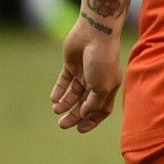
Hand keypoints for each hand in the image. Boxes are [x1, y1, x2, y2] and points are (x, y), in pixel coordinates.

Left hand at [51, 17, 123, 132]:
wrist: (95, 33)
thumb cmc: (102, 60)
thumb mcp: (102, 87)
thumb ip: (93, 103)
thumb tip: (84, 114)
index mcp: (109, 87)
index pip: (102, 109)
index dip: (92, 121)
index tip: (80, 130)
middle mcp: (97, 82)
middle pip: (85, 104)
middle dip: (74, 116)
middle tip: (62, 125)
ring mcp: (84, 73)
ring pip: (74, 94)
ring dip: (65, 104)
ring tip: (56, 110)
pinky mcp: (72, 65)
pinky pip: (64, 81)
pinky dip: (59, 91)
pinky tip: (54, 99)